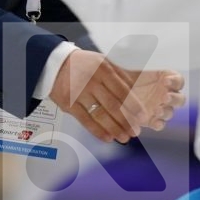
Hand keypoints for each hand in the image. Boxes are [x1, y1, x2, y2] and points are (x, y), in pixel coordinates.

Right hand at [49, 49, 185, 143]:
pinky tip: (108, 137)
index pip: (123, 90)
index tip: (143, 116)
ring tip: (125, 138)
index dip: (134, 105)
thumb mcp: (104, 62)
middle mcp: (92, 81)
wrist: (56, 64)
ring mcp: (79, 93)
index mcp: (103, 69)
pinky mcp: (69, 104)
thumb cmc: (84, 64)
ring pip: (100, 115)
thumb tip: (139, 88)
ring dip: (115, 129)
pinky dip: (98, 131)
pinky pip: (86, 121)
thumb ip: (121, 74)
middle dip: (127, 121)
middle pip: (113, 105)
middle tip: (136, 131)